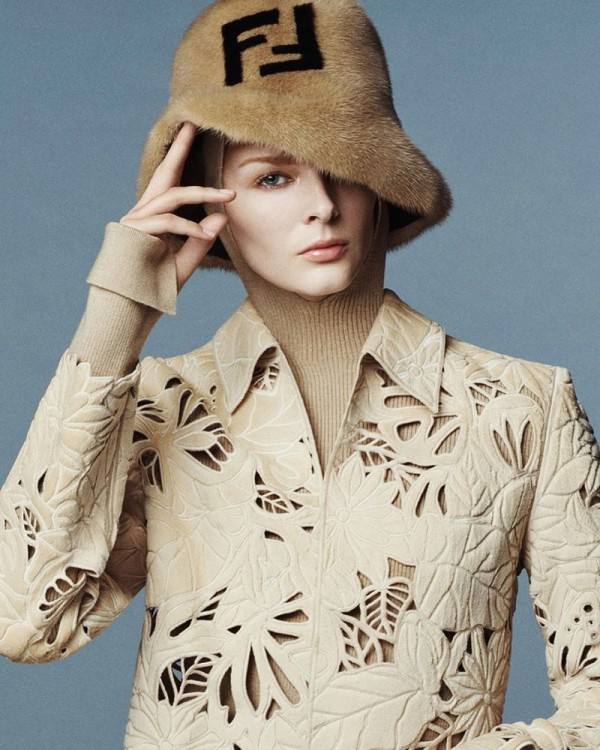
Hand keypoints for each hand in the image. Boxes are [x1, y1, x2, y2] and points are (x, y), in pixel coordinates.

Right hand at [119, 122, 234, 291]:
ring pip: (172, 197)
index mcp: (153, 219)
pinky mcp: (132, 233)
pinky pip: (167, 222)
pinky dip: (188, 227)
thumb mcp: (184, 264)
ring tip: (229, 196)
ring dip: (203, 194)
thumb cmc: (154, 290)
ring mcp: (134, 222)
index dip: (179, 157)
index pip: (169, 183)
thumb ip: (201, 242)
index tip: (191, 133)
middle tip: (194, 125)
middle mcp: (141, 214)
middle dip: (179, 149)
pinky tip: (203, 231)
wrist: (127, 313)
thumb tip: (221, 218)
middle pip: (164, 175)